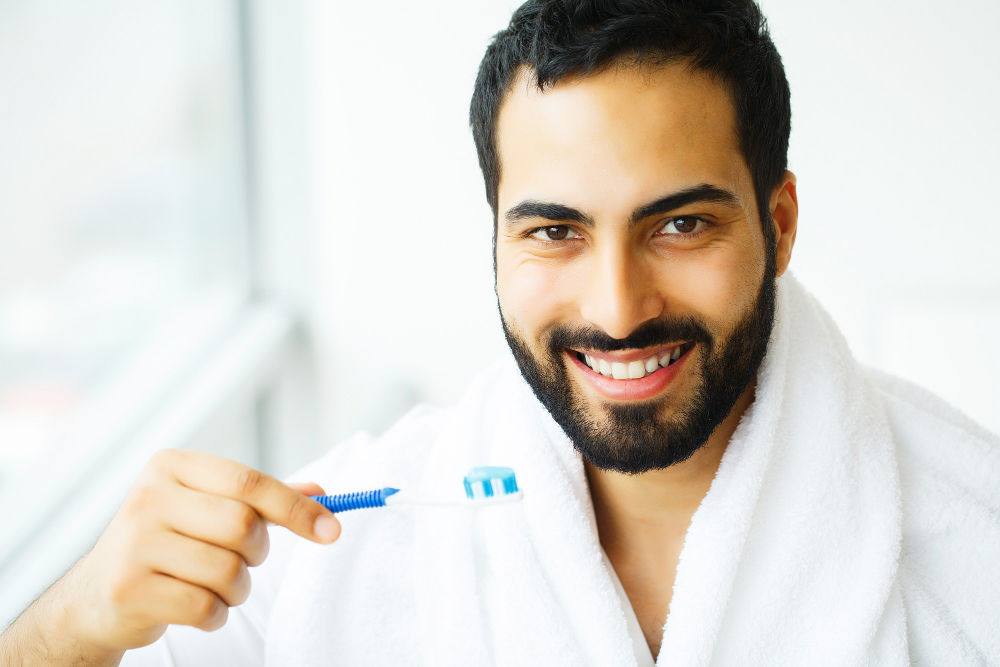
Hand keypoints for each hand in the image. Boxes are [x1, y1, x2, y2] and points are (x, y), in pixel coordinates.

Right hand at [49, 449, 338, 656]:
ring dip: (237, 588)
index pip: (249, 482)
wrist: (97, 594)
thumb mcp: (210, 508)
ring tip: (215, 585)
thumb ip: (265, 499)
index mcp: (172, 467)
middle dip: (257, 552)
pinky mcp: (129, 588)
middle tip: (242, 559)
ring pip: (228, 570)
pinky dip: (214, 614)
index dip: (296, 508)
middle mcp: (148, 497)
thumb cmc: (169, 543)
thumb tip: (323, 493)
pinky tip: (194, 607)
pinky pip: (204, 607)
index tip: (332, 530)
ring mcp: (134, 543)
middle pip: (243, 526)